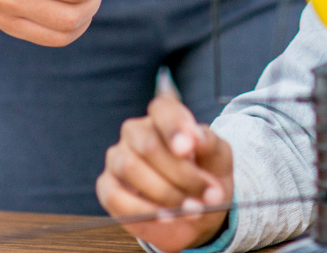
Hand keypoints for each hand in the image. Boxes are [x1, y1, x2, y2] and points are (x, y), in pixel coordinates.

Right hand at [98, 94, 233, 251]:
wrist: (197, 212)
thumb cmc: (207, 175)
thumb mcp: (218, 158)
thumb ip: (209, 143)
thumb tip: (196, 137)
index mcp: (164, 116)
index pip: (162, 109)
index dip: (174, 127)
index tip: (189, 148)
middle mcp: (136, 132)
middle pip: (149, 145)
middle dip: (181, 173)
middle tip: (209, 194)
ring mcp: (118, 158)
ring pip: (131, 168)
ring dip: (166, 193)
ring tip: (194, 209)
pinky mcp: (108, 188)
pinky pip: (116, 197)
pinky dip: (144, 210)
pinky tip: (167, 217)